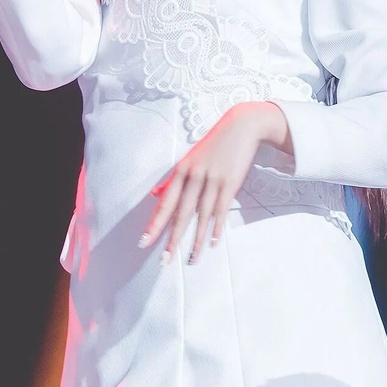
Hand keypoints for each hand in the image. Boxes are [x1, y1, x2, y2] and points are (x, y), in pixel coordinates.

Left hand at [138, 101, 290, 264]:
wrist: (241, 127)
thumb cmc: (214, 145)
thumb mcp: (191, 158)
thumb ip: (175, 179)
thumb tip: (156, 194)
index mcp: (181, 171)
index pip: (165, 203)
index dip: (155, 224)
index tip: (145, 242)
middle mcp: (194, 176)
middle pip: (181, 214)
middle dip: (172, 239)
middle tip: (165, 260)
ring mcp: (212, 180)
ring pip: (201, 216)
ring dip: (196, 240)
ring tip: (191, 258)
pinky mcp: (229, 182)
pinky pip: (221, 209)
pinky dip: (216, 227)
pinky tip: (212, 242)